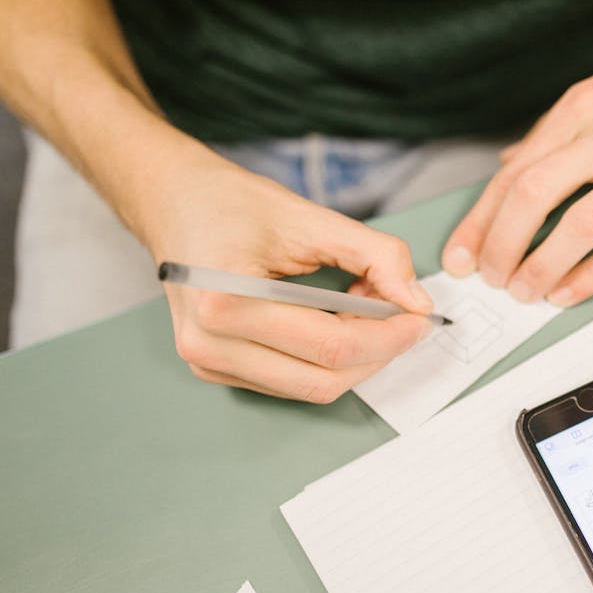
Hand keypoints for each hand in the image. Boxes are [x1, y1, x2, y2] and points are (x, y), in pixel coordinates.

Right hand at [132, 148, 433, 402]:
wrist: (173, 203)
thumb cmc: (231, 204)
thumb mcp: (311, 217)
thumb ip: (376, 255)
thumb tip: (418, 301)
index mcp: (226, 301)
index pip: (331, 345)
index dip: (388, 337)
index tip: (420, 318)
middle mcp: (209, 343)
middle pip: (324, 378)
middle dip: (377, 352)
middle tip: (404, 317)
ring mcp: (207, 363)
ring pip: (310, 388)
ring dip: (353, 358)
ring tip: (363, 310)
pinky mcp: (213, 370)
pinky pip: (289, 383)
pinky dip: (325, 361)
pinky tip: (334, 322)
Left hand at [441, 22, 592, 305]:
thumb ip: (562, 128)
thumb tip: (514, 162)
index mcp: (586, 105)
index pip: (514, 170)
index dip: (481, 219)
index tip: (463, 251)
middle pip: (531, 199)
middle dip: (501, 247)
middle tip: (490, 277)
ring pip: (575, 228)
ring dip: (541, 268)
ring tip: (526, 291)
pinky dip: (592, 275)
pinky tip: (571, 292)